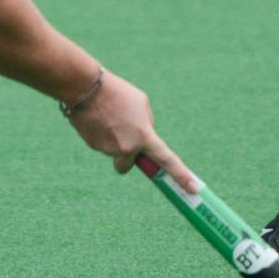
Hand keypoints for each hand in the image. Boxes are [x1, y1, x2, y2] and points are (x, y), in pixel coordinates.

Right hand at [63, 70, 198, 193]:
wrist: (84, 88)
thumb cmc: (117, 92)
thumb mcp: (141, 104)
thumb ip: (146, 124)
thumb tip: (143, 137)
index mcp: (144, 136)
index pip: (167, 160)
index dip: (181, 175)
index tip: (193, 189)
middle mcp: (127, 148)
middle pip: (129, 163)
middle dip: (127, 155)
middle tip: (122, 134)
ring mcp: (108, 149)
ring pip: (114, 150)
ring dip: (113, 138)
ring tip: (109, 116)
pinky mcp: (92, 146)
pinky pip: (101, 143)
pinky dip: (101, 133)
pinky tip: (97, 118)